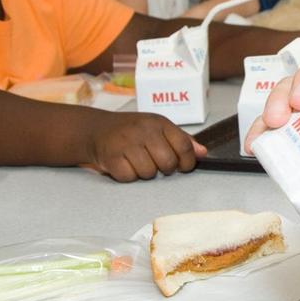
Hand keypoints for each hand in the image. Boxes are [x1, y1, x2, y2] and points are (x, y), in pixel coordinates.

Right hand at [87, 111, 206, 181]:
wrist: (97, 129)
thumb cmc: (132, 130)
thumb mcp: (158, 128)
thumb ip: (181, 140)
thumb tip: (202, 153)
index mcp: (159, 123)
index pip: (184, 146)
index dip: (188, 162)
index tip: (183, 166)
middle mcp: (143, 131)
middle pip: (168, 163)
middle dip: (165, 169)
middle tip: (155, 162)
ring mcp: (127, 144)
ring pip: (149, 173)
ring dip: (144, 173)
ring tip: (137, 161)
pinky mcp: (112, 157)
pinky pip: (130, 178)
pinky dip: (128, 175)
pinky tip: (124, 164)